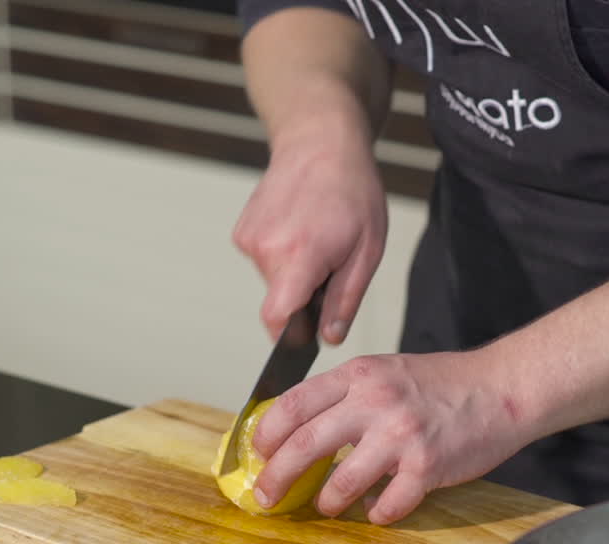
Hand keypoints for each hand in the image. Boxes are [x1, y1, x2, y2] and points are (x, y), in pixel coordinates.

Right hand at [232, 121, 386, 344]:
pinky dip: (282, 254)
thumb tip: (329, 337)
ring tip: (317, 235)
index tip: (303, 336)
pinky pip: (264, 261)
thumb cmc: (352, 191)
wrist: (320, 141)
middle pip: (280, 301)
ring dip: (295, 271)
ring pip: (273, 281)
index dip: (288, 336)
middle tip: (331, 260)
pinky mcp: (242, 232)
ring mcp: (249, 239)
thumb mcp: (367, 251)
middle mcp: (266, 248)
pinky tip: (299, 226)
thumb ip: (345, 299)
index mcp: (300, 255)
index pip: (276, 316)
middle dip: (305, 294)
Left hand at [250, 351, 530, 523]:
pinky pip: (388, 504)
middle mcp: (374, 401)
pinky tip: (379, 509)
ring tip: (327, 506)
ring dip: (327, 501)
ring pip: (341, 481)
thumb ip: (347, 394)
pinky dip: (378, 512)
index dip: (266, 434)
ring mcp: (400, 434)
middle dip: (276, 477)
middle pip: (305, 444)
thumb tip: (301, 427)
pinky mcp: (427, 466)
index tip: (257, 454)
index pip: (293, 403)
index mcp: (359, 374)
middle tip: (266, 498)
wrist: (502, 387)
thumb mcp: (386, 371)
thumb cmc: (444, 383)